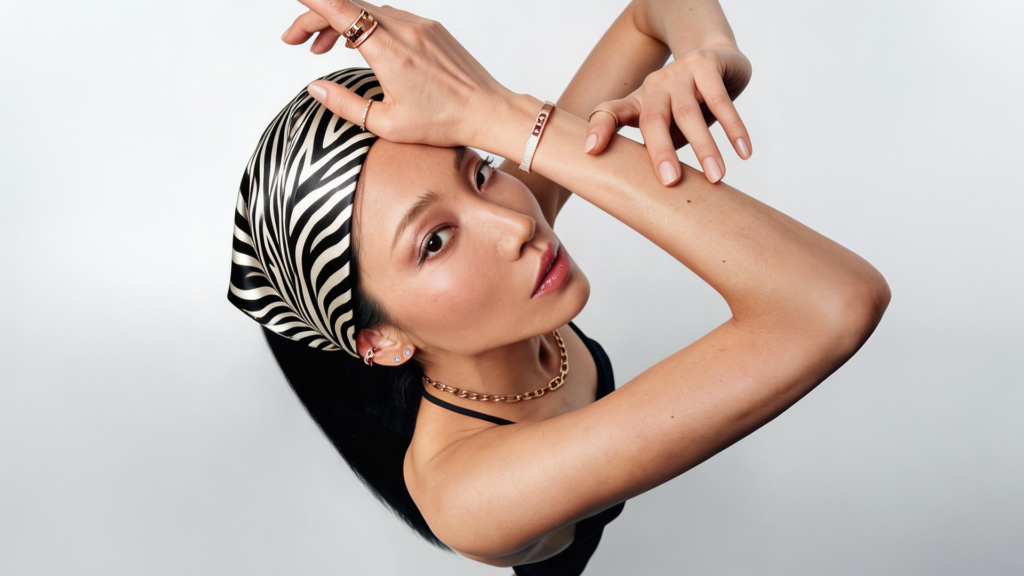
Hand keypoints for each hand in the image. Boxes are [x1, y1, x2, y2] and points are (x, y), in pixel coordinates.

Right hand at [281, 0, 512, 148]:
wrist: (488, 112)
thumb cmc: (442, 123)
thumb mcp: (387, 124)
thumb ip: (346, 104)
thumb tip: (315, 88)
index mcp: (389, 50)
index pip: (340, 10)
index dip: (312, 3)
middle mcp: (404, 28)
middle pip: (348, 7)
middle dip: (315, 19)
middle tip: (294, 41)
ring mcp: (420, 24)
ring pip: (368, 10)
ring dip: (342, 24)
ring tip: (322, 49)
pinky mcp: (432, 28)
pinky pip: (390, 16)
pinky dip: (367, 25)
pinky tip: (359, 44)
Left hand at [583, 45, 752, 184]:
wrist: (717, 56)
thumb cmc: (685, 102)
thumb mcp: (664, 123)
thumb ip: (654, 152)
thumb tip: (655, 200)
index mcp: (637, 102)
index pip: (609, 113)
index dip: (599, 130)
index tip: (590, 152)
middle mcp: (654, 86)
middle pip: (653, 120)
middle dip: (661, 152)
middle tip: (671, 183)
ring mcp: (679, 72)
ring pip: (690, 113)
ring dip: (705, 147)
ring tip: (717, 177)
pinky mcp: (706, 64)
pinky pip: (721, 101)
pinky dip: (734, 128)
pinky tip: (743, 152)